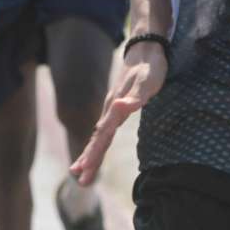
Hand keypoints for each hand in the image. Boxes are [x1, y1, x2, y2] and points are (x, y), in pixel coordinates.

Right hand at [69, 41, 166, 184]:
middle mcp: (110, 109)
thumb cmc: (150, 67)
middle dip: (89, 160)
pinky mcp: (117, 107)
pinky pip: (105, 129)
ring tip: (79, 171)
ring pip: (99, 135)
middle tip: (80, 180)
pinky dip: (98, 142)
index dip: (94, 154)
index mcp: (115, 107)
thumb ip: (134, 96)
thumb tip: (118, 108)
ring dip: (90, 153)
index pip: (103, 136)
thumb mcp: (147, 81)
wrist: (145, 49)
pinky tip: (95, 147)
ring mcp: (112, 108)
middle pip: (98, 138)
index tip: (84, 173)